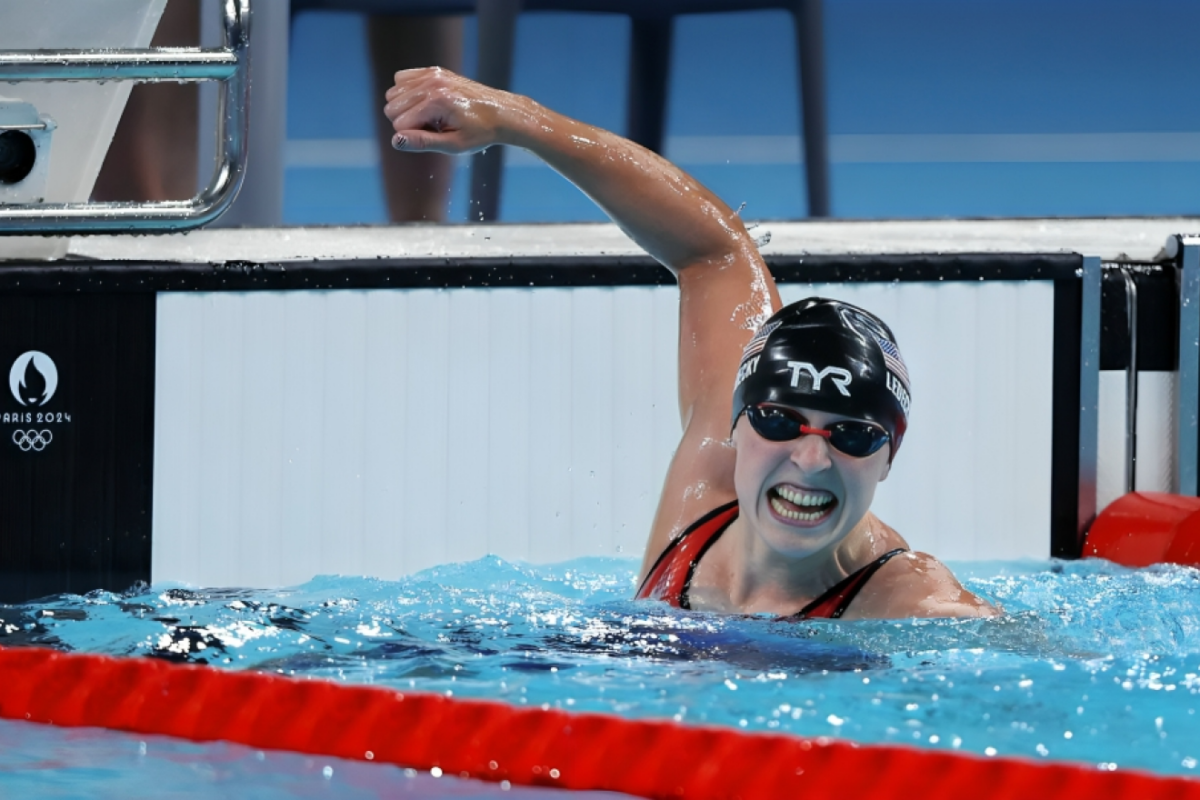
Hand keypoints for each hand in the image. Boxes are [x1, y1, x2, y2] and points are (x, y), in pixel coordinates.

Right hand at [383, 67, 517, 154]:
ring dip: (407, 107)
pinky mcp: (434, 70)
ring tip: (432, 115)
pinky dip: (407, 92)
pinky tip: (427, 102)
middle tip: (434, 126)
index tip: (435, 135)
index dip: (413, 135)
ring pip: (393, 93)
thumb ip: (423, 142)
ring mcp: (432, 74)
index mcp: (436, 103)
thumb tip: (396, 141)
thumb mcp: (453, 145)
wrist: (501, 113)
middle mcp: (432, 84)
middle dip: (407, 121)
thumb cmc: (480, 133)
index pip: (398, 124)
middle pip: (391, 107)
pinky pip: (401, 79)